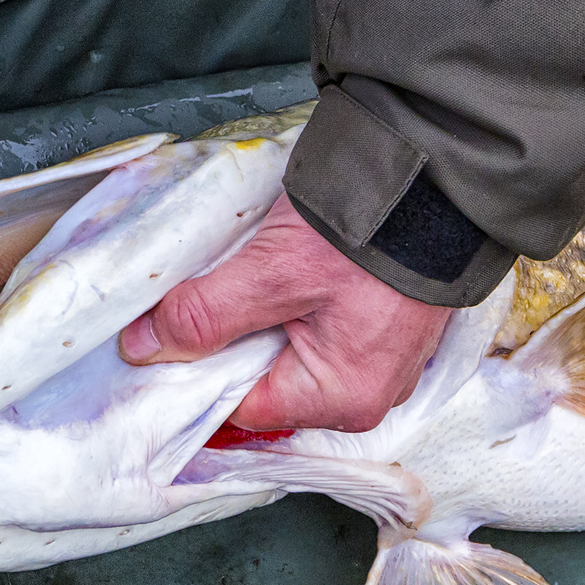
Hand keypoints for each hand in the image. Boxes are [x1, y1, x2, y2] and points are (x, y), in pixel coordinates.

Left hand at [118, 194, 451, 431]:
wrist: (441, 175)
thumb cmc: (371, 231)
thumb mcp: (272, 272)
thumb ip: (204, 315)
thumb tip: (143, 349)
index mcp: (343, 399)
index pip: (239, 408)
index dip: (194, 373)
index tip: (163, 338)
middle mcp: (369, 394)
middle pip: (267, 384)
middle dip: (229, 344)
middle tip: (205, 295)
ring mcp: (384, 362)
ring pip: (292, 354)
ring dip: (261, 320)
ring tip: (248, 275)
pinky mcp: (388, 327)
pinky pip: (323, 332)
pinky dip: (293, 306)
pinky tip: (281, 270)